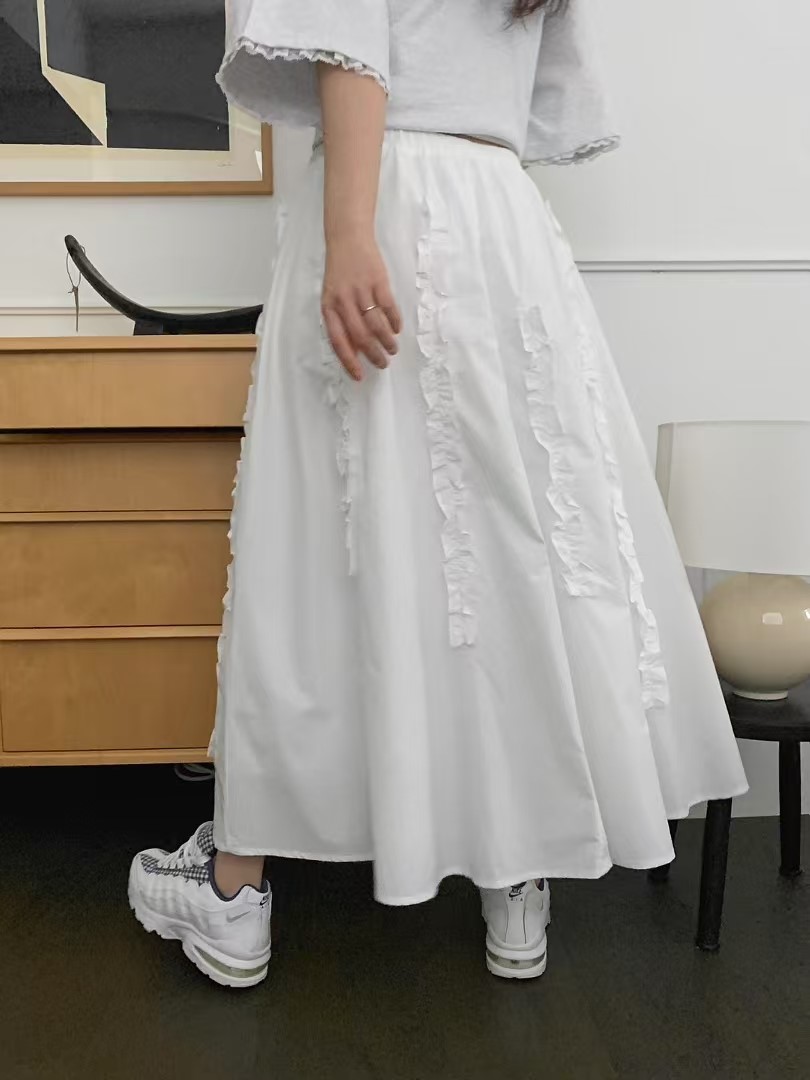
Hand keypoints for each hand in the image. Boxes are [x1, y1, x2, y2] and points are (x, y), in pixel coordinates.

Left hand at [322, 231, 401, 381]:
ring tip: (392, 349)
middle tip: (383, 364)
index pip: (338, 341)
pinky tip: (397, 329)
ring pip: (376, 324)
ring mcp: (361, 291)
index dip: (349, 361)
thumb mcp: (332, 297)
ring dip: (386, 341)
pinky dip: (394, 321)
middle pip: (360, 336)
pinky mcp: (378, 281)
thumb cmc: (339, 272)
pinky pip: (388, 307)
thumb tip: (354, 351)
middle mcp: (344, 301)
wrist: (347, 238)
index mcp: (329, 307)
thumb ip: (341, 322)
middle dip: (373, 355)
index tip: (359, 376)